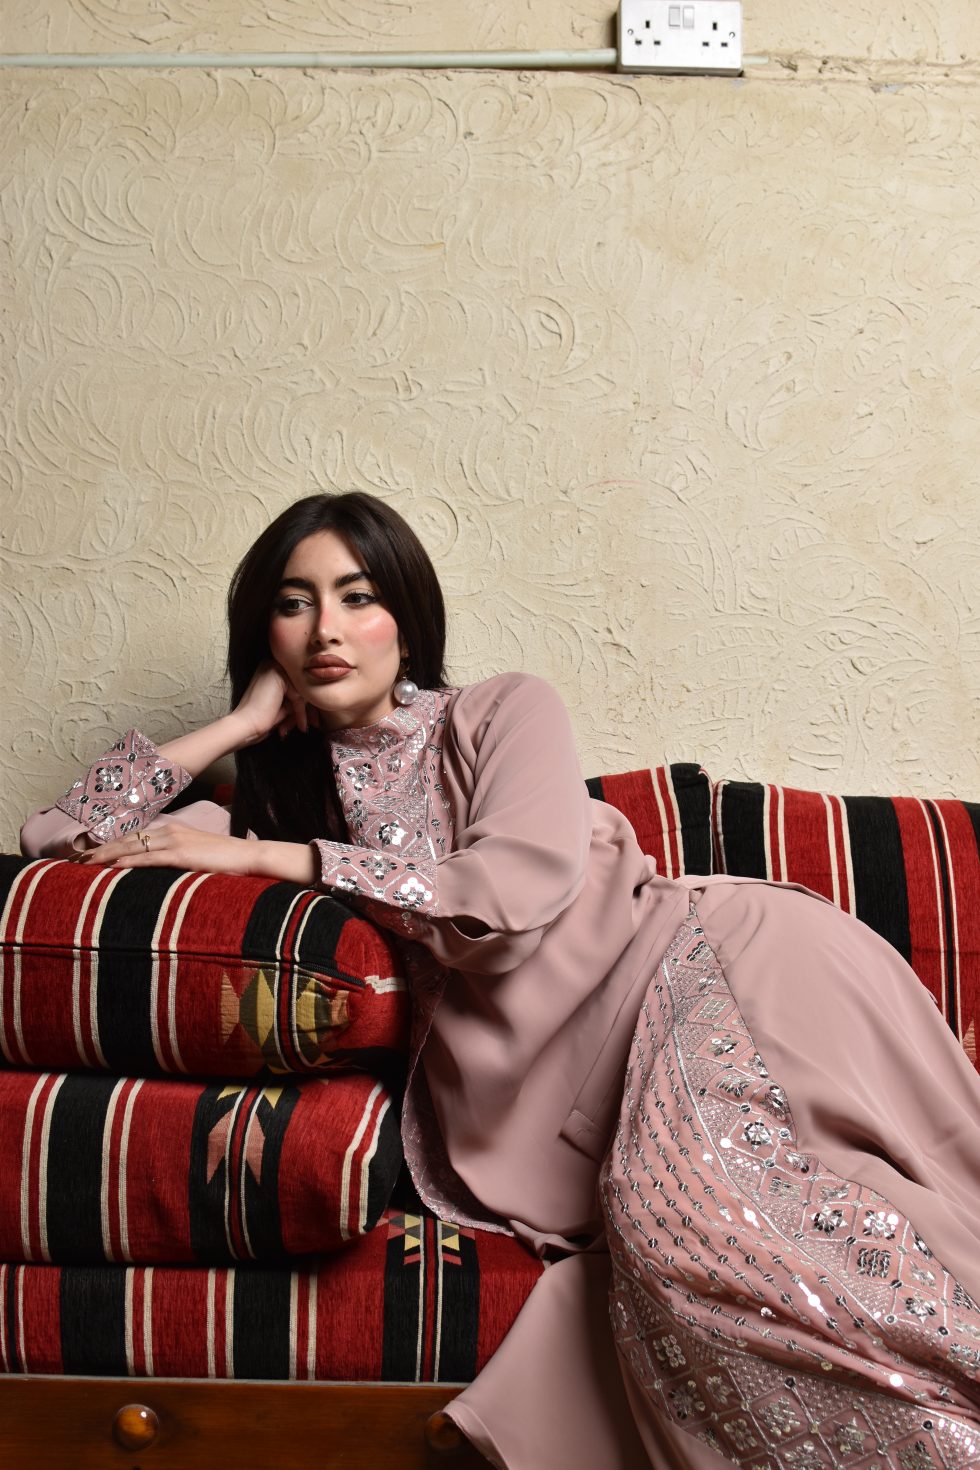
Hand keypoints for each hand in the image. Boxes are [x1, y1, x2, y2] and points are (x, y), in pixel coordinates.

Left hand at [69, 823, 257, 876]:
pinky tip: (115, 865)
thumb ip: (177, 857)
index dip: (113, 843)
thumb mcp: (197, 855)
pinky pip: (150, 857)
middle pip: (129, 838)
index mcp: (173, 830)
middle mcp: (171, 831)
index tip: (94, 852)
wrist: (249, 856)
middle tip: (80, 858)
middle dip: (103, 848)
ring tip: (89, 862)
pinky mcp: (182, 854)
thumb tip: (162, 867)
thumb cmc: (227, 859)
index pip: (136, 835)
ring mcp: (176, 841)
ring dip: (109, 854)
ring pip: (134, 846)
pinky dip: (131, 860)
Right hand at [233, 660, 318, 741]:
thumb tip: (315, 700)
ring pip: (301, 691)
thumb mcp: (283, 706)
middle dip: (308, 709)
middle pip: (300, 687)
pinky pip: (298, 695)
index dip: (305, 705)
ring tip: (304, 728)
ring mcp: (274, 666)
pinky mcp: (278, 675)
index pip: (296, 686)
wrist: (246, 725)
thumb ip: (296, 698)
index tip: (312, 720)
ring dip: (305, 712)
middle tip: (314, 724)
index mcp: (271, 669)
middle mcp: (272, 663)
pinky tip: (301, 725)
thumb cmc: (261, 719)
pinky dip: (300, 712)